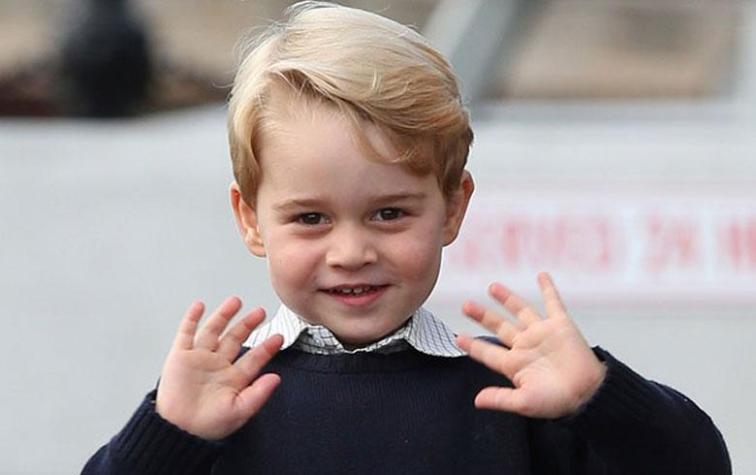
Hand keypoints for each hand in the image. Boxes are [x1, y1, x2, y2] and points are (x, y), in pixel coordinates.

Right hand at [156, 297, 282, 439]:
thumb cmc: (206, 425)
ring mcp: (199, 359)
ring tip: (235, 301)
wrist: (177, 429)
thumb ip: (259, 394)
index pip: (254, 358)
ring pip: (214, 331)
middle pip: (235, 338)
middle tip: (260, 312)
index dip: (267, 347)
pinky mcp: (180, 357)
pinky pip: (186, 333)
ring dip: (224, 315)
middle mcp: (217, 365)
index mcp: (233, 378)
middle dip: (248, 324)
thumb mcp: (239, 411)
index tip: (278, 337)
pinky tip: (200, 306)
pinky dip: (192, 319)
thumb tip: (276, 379)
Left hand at [456, 272, 605, 418]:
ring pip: (521, 311)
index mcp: (515, 364)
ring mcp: (542, 333)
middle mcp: (525, 345)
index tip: (457, 337)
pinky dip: (548, 289)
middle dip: (483, 316)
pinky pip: (553, 303)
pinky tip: (541, 276)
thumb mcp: (525, 402)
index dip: (473, 345)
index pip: (488, 352)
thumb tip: (477, 401)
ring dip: (507, 298)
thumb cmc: (559, 402)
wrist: (589, 394)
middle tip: (466, 305)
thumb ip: (501, 399)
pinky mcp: (561, 326)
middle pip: (499, 327)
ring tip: (493, 286)